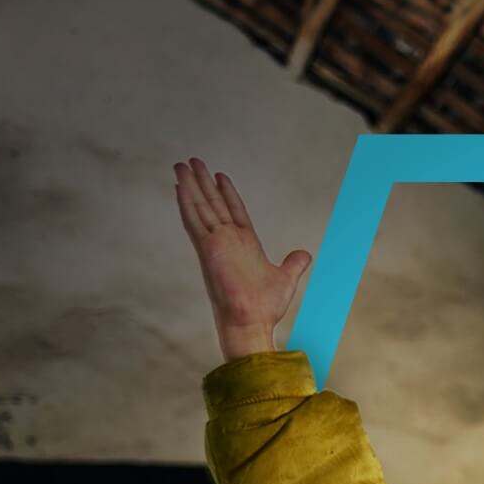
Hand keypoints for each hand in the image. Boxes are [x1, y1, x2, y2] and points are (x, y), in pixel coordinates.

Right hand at [174, 158, 311, 359]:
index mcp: (243, 244)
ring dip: (190, 185)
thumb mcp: (286, 278)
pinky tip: (179, 185)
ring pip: (199, 206)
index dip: (226, 192)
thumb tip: (303, 255)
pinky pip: (194, 219)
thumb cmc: (264, 307)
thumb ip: (293, 264)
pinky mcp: (207, 247)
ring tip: (181, 165)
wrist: (252, 321)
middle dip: (203, 182)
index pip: (233, 211)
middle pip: (212, 203)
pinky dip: (186, 201)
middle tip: (193, 162)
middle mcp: (226, 240)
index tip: (219, 176)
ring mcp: (215, 242)